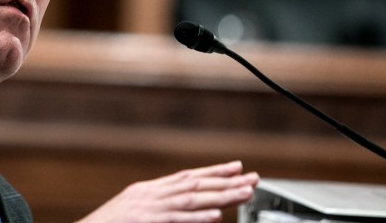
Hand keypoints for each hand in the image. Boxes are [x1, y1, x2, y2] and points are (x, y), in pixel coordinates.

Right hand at [77, 160, 258, 222]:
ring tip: (243, 193)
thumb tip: (191, 211)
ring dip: (220, 195)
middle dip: (225, 181)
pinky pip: (175, 220)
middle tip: (251, 179)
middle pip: (193, 184)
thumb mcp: (133, 212)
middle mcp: (149, 195)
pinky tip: (216, 215)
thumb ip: (159, 208)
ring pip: (190, 199)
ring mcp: (148, 209)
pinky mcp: (146, 222)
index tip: (235, 168)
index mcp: (146, 191)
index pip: (186, 177)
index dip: (212, 172)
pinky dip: (197, 217)